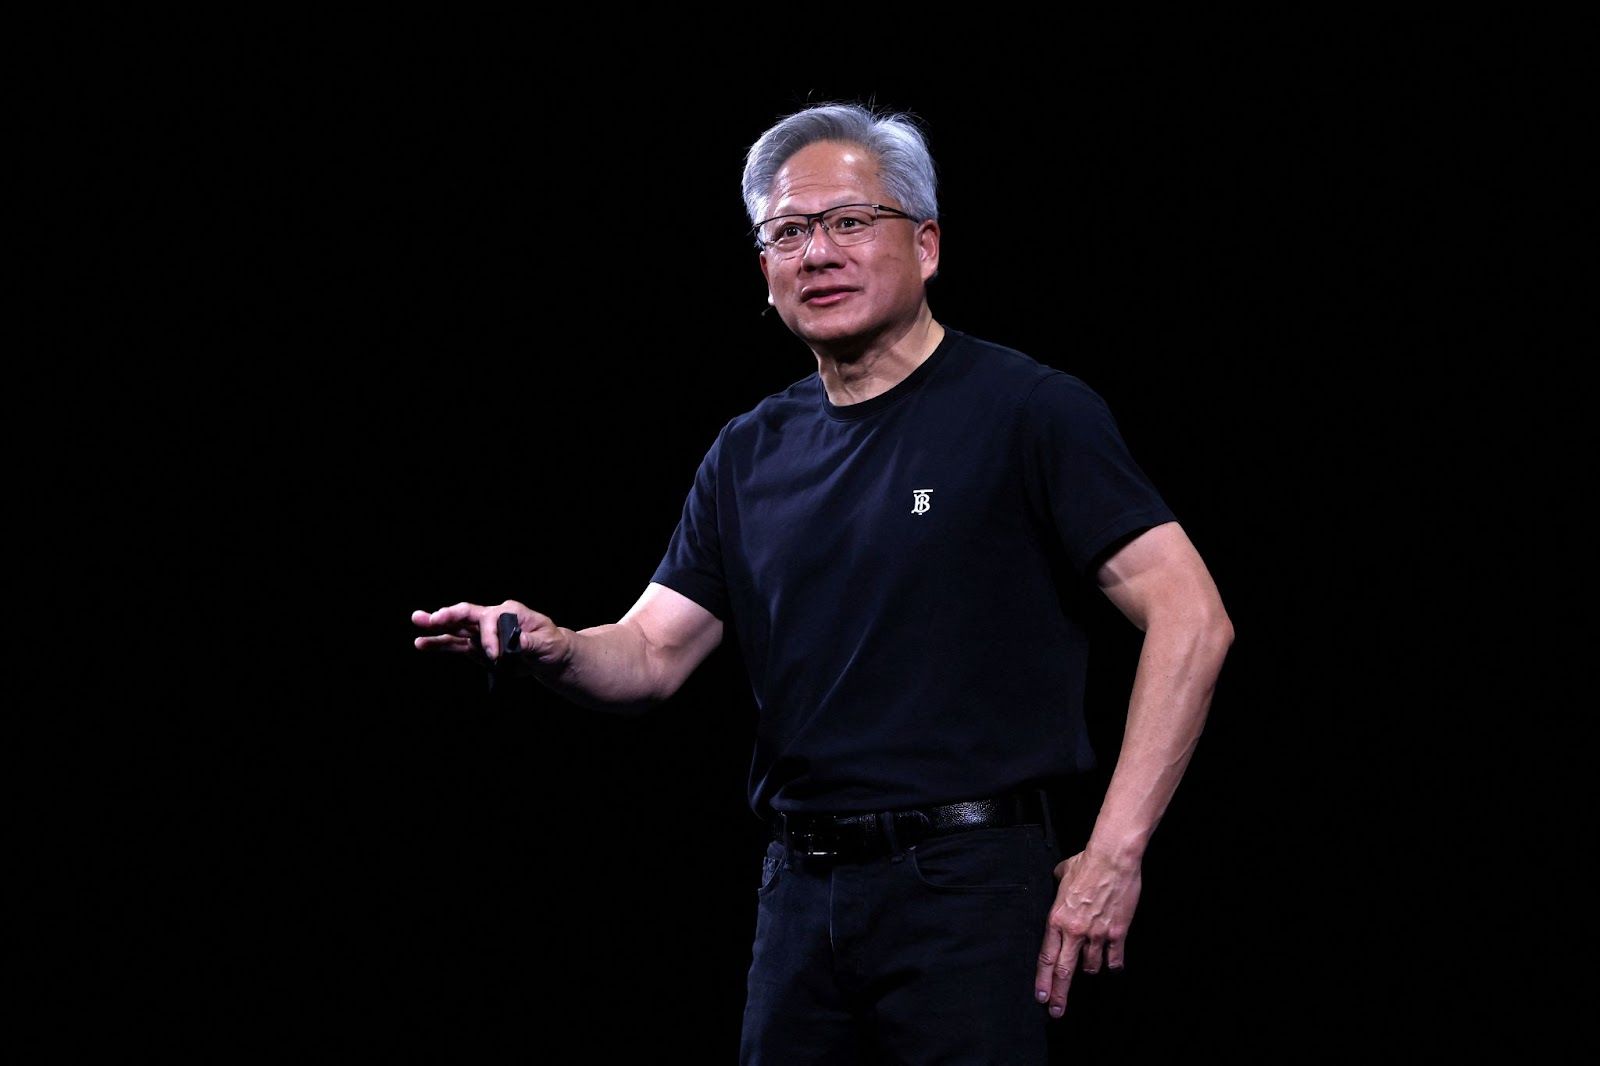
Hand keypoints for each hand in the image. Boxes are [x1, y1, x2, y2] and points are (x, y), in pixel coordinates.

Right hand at [410, 600, 570, 673]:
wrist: (550, 656)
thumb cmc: (552, 645)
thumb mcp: (547, 643)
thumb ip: (530, 643)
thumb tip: (516, 642)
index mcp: (510, 612)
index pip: (491, 619)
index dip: (489, 638)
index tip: (495, 656)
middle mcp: (492, 618)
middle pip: (466, 614)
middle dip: (448, 616)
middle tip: (430, 618)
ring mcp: (482, 633)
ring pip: (456, 629)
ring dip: (436, 628)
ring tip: (417, 624)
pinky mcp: (477, 647)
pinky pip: (456, 646)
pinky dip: (439, 645)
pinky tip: (421, 643)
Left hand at [1034, 848, 1141, 1018]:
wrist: (1112, 859)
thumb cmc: (1086, 863)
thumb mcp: (1062, 874)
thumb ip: (1058, 885)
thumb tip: (1059, 882)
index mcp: (1057, 919)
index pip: (1046, 957)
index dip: (1042, 980)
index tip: (1041, 997)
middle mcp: (1075, 931)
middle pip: (1063, 971)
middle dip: (1059, 995)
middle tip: (1056, 1011)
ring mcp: (1097, 934)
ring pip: (1091, 966)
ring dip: (1089, 970)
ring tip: (1088, 970)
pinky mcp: (1117, 933)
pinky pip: (1114, 959)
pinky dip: (1113, 964)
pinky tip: (1112, 966)